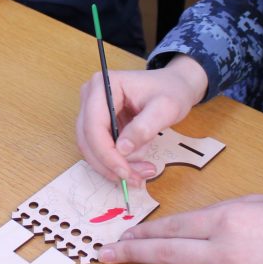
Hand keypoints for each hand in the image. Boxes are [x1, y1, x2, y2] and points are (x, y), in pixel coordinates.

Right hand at [76, 55, 207, 183]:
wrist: (174, 86)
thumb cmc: (171, 91)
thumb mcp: (165, 108)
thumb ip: (144, 127)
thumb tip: (122, 149)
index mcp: (103, 85)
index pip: (94, 125)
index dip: (106, 153)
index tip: (126, 172)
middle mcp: (91, 96)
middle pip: (88, 139)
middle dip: (109, 164)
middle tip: (135, 179)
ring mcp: (91, 109)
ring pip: (91, 148)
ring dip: (112, 167)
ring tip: (140, 174)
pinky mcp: (98, 123)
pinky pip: (99, 148)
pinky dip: (115, 163)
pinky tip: (135, 167)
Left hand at [98, 195, 262, 263]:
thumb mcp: (252, 203)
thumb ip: (215, 214)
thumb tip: (181, 226)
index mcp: (223, 219)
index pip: (171, 228)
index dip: (142, 233)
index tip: (122, 237)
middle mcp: (221, 250)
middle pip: (164, 254)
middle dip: (129, 256)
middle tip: (102, 258)